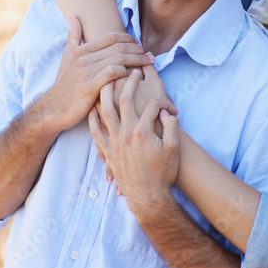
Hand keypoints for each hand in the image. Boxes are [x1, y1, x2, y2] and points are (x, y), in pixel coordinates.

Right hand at [35, 17, 152, 133]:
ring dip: (137, 59)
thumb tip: (73, 17)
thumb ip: (73, 37)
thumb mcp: (66, 58)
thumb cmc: (64, 85)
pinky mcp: (89, 86)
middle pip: (118, 47)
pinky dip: (126, 72)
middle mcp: (83, 58)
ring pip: (118, 59)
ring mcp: (86, 71)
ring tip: (149, 62)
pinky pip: (113, 73)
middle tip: (149, 54)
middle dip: (137, 49)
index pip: (111, 37)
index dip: (128, 39)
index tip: (139, 44)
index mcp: (80, 50)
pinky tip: (135, 75)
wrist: (54, 108)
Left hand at [95, 63, 175, 181]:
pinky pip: (95, 129)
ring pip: (106, 110)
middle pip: (125, 99)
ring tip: (106, 78)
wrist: (147, 196)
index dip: (162, 101)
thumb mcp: (174, 148)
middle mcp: (126, 133)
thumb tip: (167, 112)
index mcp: (143, 131)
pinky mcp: (108, 150)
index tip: (167, 104)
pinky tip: (93, 107)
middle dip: (130, 82)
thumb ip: (172, 127)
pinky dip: (93, 116)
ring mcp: (114, 141)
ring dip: (106, 92)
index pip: (152, 105)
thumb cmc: (163, 173)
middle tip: (133, 71)